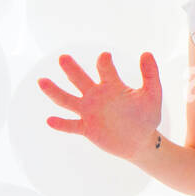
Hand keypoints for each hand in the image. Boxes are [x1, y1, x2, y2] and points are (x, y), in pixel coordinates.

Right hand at [37, 51, 162, 161]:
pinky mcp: (87, 129)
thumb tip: (146, 53)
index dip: (104, 62)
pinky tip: (49, 120)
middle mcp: (97, 95)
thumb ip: (151, 75)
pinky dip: (61, 124)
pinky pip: (71, 125)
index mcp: (112, 85)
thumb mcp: (152, 95)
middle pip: (80, 79)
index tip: (105, 57)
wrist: (141, 141)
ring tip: (41, 81)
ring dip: (54, 91)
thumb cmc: (146, 117)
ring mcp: (90, 112)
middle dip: (72, 69)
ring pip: (68, 100)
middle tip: (63, 58)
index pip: (104, 69)